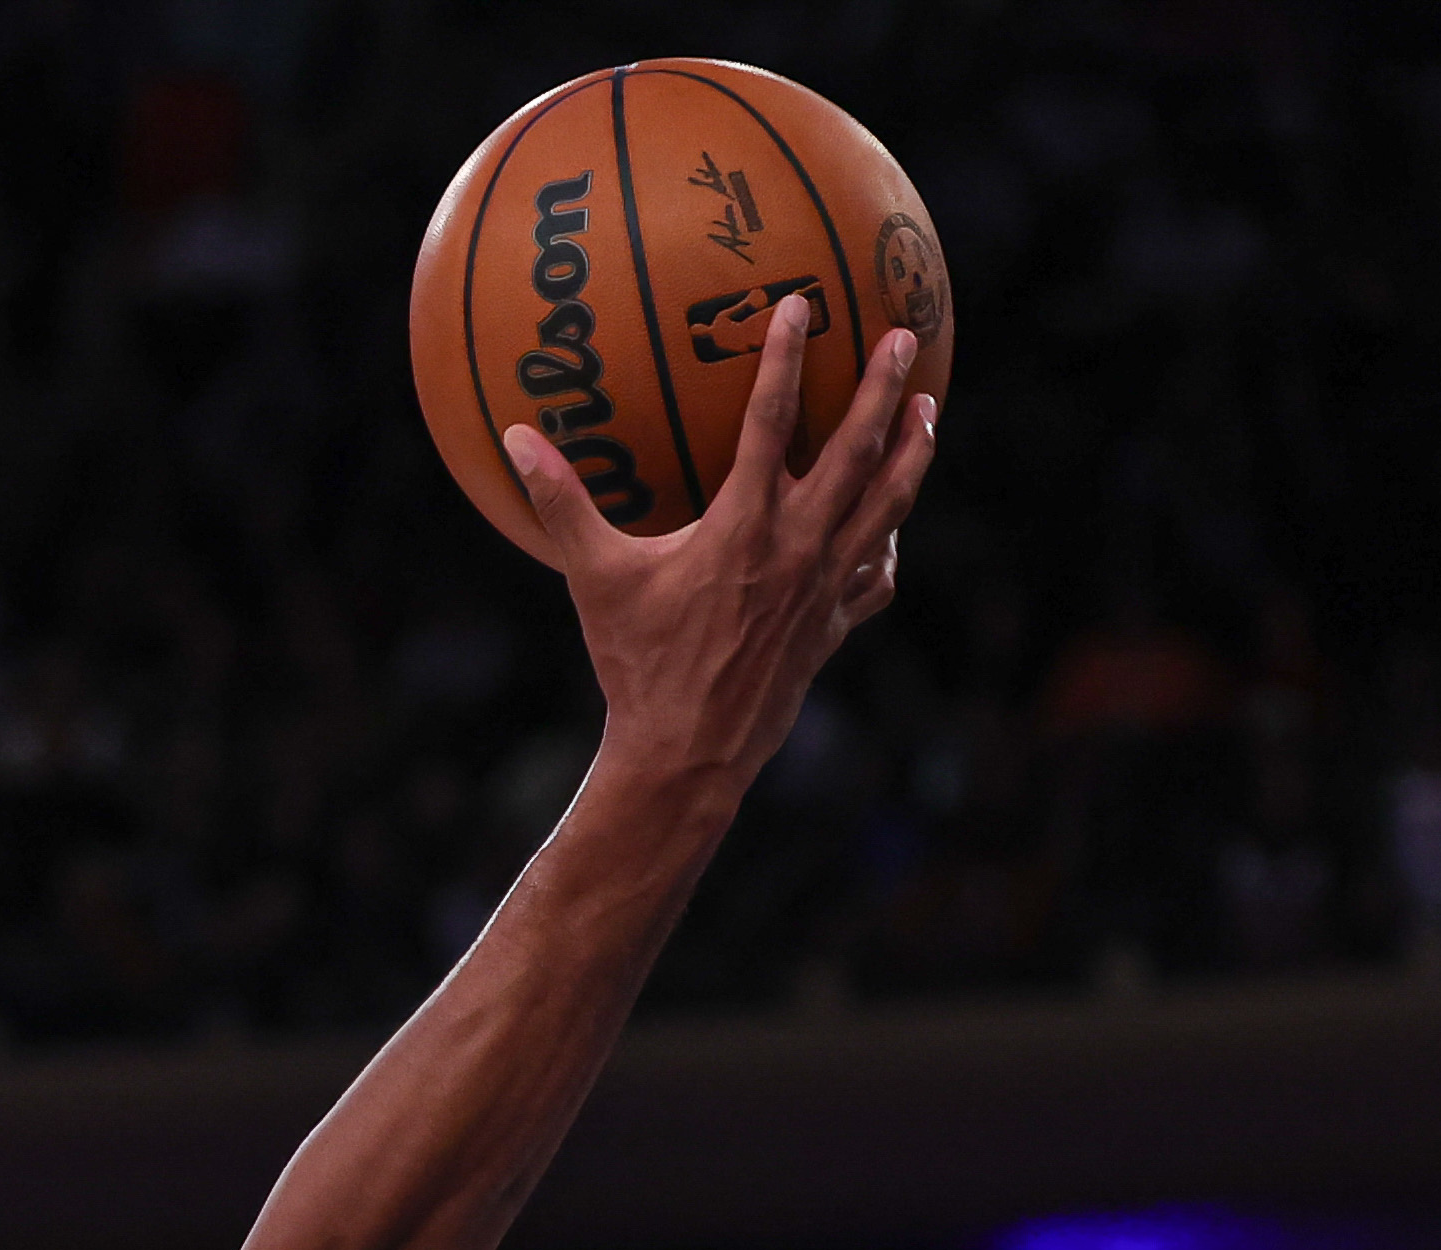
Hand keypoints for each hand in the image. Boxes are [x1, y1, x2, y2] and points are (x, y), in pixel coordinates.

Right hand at [505, 294, 937, 801]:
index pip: (769, 420)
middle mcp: (797, 547)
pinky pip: (876, 576)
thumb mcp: (594, 580)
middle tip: (904, 337)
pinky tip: (891, 527)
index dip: (784, 356)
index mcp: (742, 526)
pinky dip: (889, 545)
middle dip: (882, 388)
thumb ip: (561, 504)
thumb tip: (513, 442)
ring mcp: (824, 588)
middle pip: (856, 450)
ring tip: (928, 411)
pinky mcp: (833, 627)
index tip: (799, 304)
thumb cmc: (636, 665)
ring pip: (888, 505)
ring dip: (912, 453)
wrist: (687, 753)